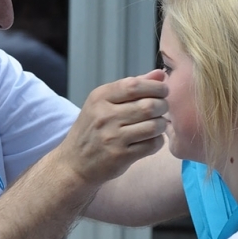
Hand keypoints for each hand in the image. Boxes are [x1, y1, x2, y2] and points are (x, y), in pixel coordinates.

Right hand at [57, 70, 167, 184]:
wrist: (74, 163)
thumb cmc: (92, 130)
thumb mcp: (102, 103)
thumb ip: (131, 87)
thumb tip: (160, 74)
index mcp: (99, 98)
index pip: (134, 85)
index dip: (155, 87)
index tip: (163, 90)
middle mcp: (105, 116)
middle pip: (149, 106)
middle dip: (162, 106)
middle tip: (162, 109)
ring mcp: (112, 138)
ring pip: (154, 126)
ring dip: (161, 125)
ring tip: (156, 125)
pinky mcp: (121, 156)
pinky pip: (152, 145)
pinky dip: (157, 141)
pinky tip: (150, 140)